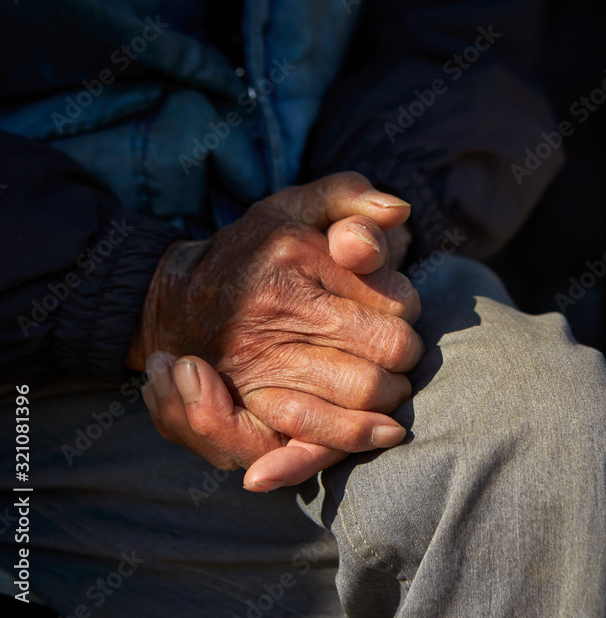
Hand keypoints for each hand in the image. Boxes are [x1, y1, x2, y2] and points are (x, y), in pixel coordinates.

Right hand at [129, 172, 423, 478]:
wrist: (174, 302)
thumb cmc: (256, 250)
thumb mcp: (296, 207)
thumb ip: (351, 197)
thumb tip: (399, 213)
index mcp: (294, 255)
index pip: (396, 297)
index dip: (405, 305)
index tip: (389, 306)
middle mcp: (277, 310)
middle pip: (391, 347)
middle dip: (405, 352)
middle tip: (392, 350)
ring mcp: (262, 361)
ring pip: (366, 390)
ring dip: (391, 393)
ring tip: (386, 384)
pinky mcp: (250, 406)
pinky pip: (315, 431)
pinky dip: (356, 434)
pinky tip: (385, 431)